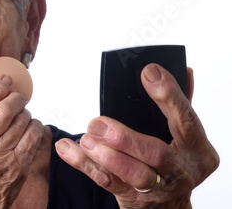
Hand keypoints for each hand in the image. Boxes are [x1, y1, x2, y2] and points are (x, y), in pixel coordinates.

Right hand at [0, 75, 43, 208]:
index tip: (4, 80)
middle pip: (4, 110)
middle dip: (14, 97)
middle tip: (17, 95)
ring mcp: (0, 159)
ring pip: (21, 121)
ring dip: (24, 111)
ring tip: (21, 113)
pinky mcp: (18, 167)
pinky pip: (33, 136)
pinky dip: (34, 125)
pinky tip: (28, 126)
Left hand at [55, 64, 218, 208]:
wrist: (169, 204)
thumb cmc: (176, 161)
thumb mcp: (185, 134)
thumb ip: (179, 102)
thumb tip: (177, 69)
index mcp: (196, 148)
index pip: (186, 119)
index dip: (168, 96)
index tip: (148, 73)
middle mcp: (179, 170)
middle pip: (157, 154)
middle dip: (125, 138)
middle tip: (98, 123)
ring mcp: (156, 188)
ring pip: (132, 174)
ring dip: (106, 155)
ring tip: (86, 139)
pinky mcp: (130, 196)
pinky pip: (105, 181)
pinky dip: (84, 164)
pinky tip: (67, 148)